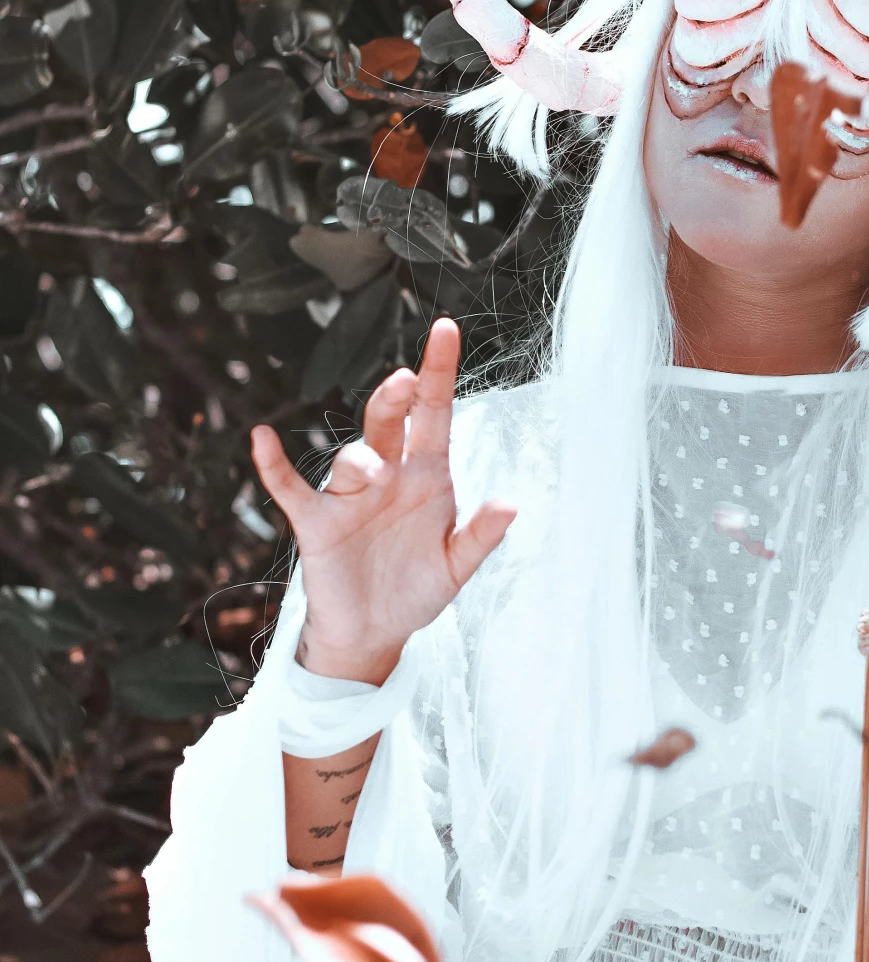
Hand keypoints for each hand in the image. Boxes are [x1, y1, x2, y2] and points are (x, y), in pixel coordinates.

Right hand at [251, 318, 515, 683]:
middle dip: (394, 398)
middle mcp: (387, 476)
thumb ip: (480, 536)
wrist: (376, 633)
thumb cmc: (417, 591)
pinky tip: (262, 438)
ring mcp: (349, 497)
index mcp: (427, 476)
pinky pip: (289, 487)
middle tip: (405, 381)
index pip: (434, 414)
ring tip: (373, 477)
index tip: (446, 328)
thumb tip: (512, 504)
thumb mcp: (456, 567)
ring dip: (360, 461)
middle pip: (387, 421)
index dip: (438, 372)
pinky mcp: (317, 522)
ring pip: (351, 457)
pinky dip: (273, 465)